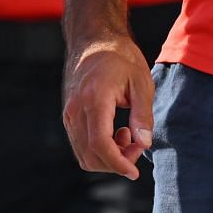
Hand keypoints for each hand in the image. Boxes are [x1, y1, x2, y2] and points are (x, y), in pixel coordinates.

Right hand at [61, 32, 152, 178]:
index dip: (118, 163)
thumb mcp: (141, 82)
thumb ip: (143, 115)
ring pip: (84, 154)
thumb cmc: (121, 57)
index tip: (134, 172)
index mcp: (94, 99)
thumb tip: (144, 144)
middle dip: (117, 161)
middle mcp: (75, 108)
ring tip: (128, 135)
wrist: (94, 39)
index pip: (100, 144)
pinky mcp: (68, 114)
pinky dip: (98, 149)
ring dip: (108, 156)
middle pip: (91, 155)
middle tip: (139, 144)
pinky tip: (115, 132)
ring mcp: (69, 112)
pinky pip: (80, 144)